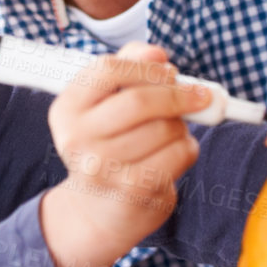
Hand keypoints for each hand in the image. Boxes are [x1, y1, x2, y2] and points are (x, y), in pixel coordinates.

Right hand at [39, 42, 208, 266]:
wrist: (97, 212)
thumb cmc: (109, 145)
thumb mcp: (107, 104)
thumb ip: (130, 67)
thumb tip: (157, 54)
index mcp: (66, 108)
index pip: (107, 69)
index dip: (146, 67)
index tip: (170, 71)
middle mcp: (76, 138)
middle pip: (140, 100)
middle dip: (178, 94)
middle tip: (200, 95)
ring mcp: (102, 167)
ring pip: (165, 128)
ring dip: (182, 126)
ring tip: (173, 133)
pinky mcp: (132, 190)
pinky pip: (178, 154)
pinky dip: (188, 148)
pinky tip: (176, 154)